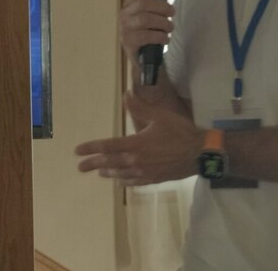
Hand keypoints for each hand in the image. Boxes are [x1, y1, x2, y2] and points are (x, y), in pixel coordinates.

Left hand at [75, 91, 202, 185]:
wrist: (199, 153)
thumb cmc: (180, 132)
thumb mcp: (159, 116)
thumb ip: (140, 107)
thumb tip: (125, 95)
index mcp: (135, 144)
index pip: (107, 146)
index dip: (91, 148)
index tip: (78, 151)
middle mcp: (136, 160)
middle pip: (110, 163)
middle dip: (93, 164)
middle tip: (80, 167)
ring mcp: (145, 172)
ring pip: (120, 174)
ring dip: (108, 173)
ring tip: (99, 173)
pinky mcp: (154, 179)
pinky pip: (135, 182)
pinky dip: (125, 181)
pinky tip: (121, 182)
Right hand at [120, 0, 174, 59]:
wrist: (141, 58)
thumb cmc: (147, 32)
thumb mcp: (149, 16)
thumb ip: (154, 4)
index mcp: (130, 3)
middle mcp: (125, 13)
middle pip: (144, 3)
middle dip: (162, 7)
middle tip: (172, 13)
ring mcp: (125, 27)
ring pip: (146, 19)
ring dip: (163, 23)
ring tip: (169, 28)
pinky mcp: (129, 41)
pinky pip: (147, 35)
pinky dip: (160, 37)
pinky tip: (164, 39)